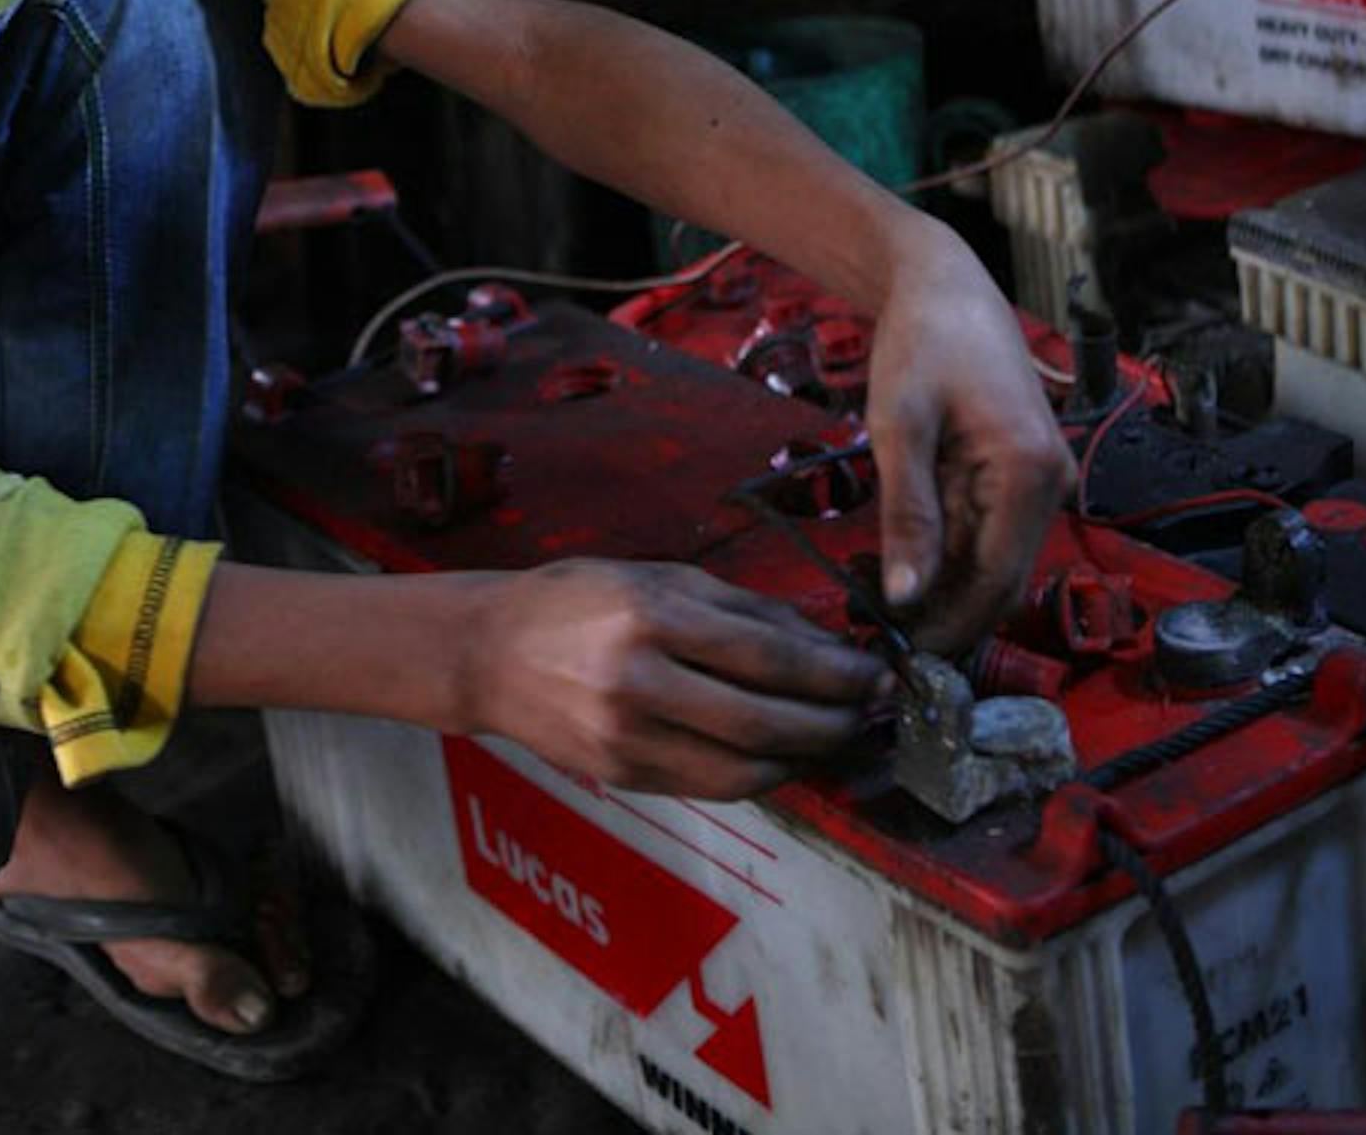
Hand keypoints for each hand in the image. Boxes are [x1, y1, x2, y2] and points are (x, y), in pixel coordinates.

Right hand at [456, 560, 891, 798]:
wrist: (488, 654)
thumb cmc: (575, 601)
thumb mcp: (657, 577)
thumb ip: (741, 608)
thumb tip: (825, 645)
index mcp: (649, 616)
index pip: (767, 655)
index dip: (834, 672)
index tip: (878, 674)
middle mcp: (636, 681)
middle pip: (764, 719)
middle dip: (833, 722)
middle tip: (870, 713)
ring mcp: (626, 738)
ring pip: (744, 769)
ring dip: (804, 759)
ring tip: (834, 739)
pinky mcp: (622, 776)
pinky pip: (712, 788)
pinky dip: (760, 776)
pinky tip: (782, 756)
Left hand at [860, 229, 1072, 652]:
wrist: (944, 284)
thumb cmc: (921, 342)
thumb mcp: (898, 426)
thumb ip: (907, 514)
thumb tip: (905, 596)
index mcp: (1030, 475)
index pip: (995, 585)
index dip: (945, 626)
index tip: (891, 648)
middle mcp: (1051, 484)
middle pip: (999, 583)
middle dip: (940, 613)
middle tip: (870, 625)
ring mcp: (1041, 481)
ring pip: (992, 563)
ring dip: (938, 586)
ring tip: (868, 585)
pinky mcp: (1021, 476)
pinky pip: (986, 534)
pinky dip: (943, 553)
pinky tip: (892, 554)